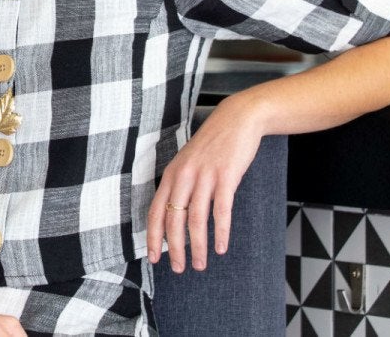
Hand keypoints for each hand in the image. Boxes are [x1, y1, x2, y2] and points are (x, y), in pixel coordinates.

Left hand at [146, 95, 263, 272]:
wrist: (237, 119)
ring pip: (196, 220)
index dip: (153, 237)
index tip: (153, 257)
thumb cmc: (212, 145)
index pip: (156, 211)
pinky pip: (221, 211)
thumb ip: (180, 185)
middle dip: (175, 249)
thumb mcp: (188, 162)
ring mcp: (204, 176)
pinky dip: (221, 232)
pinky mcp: (226, 177)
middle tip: (179, 268)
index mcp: (171, 174)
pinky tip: (220, 248)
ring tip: (200, 264)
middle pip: (173, 220)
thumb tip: (175, 216)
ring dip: (198, 246)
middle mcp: (184, 176)